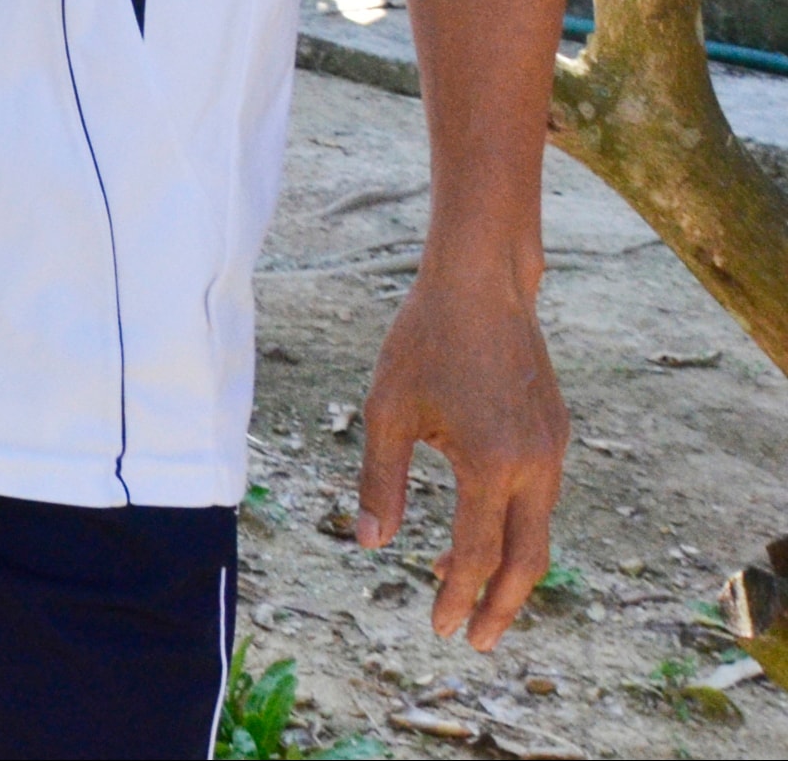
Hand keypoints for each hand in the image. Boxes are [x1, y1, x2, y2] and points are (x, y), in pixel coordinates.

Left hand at [356, 262, 568, 648]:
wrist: (482, 287)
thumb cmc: (423, 342)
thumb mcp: (387, 410)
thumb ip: (381, 480)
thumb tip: (371, 545)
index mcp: (490, 463)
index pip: (478, 554)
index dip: (459, 596)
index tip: (440, 627)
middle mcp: (534, 465)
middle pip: (527, 559)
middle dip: (502, 607)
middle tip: (474, 641)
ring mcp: (552, 449)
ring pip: (538, 531)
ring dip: (506, 568)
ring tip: (464, 589)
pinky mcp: (555, 433)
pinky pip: (540, 498)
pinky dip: (514, 527)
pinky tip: (478, 528)